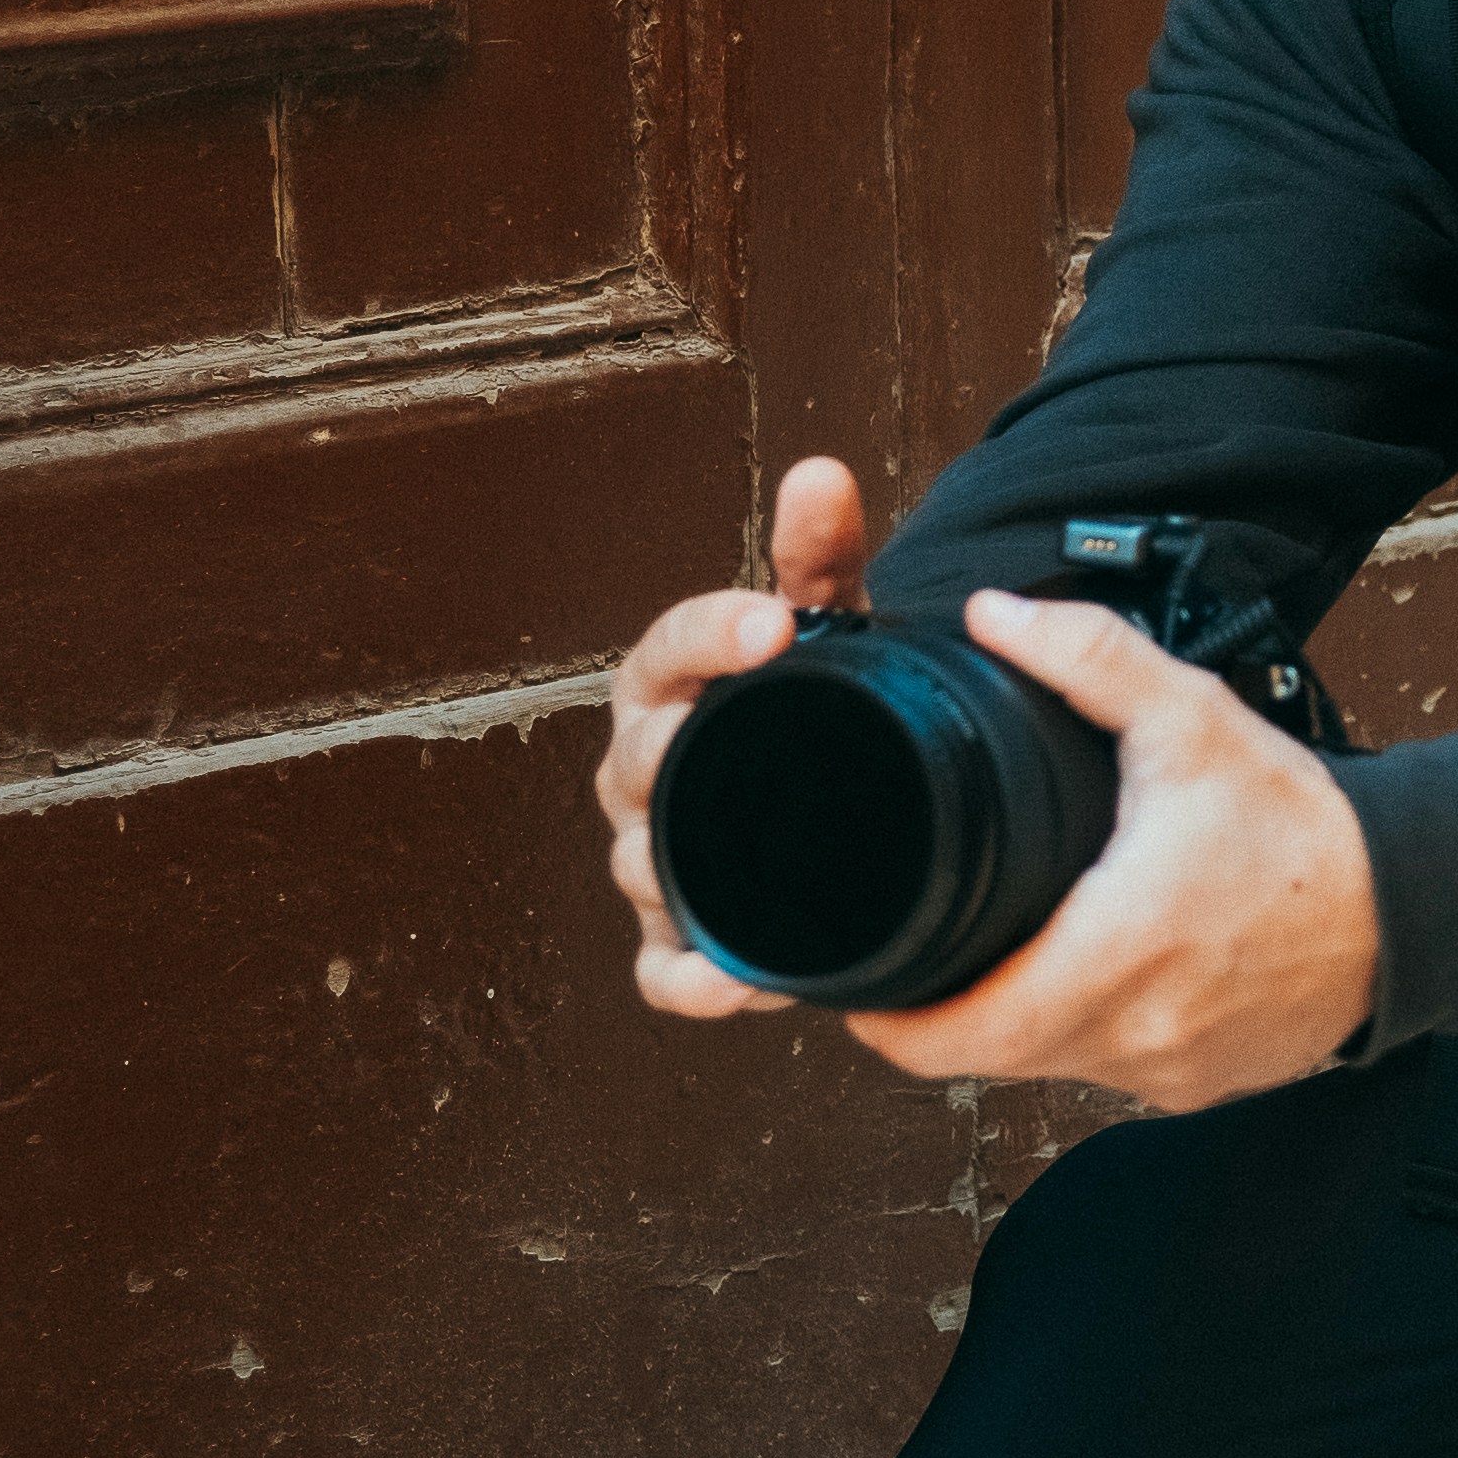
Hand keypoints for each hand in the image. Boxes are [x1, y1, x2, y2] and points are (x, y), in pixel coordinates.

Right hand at [603, 456, 874, 1019]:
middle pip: (638, 764)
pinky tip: (731, 984)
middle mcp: (644, 772)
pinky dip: (686, 981)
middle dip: (669, 755)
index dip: (709, 632)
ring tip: (745, 867)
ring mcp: (654, 860)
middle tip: (721, 740)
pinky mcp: (679, 940)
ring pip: (644, 866)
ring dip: (679, 869)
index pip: (666, 648)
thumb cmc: (800, 707)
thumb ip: (818, 558)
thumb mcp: (820, 630)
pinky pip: (662, 971)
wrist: (819, 803)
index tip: (770, 622)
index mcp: (670, 686)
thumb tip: (819, 473)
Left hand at [838, 588, 1377, 1112]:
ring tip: (1010, 947)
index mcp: (1116, 952)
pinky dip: (1084, 1030)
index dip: (892, 1023)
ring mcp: (1163, 1072)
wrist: (1410, 907)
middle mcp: (1134, 1032)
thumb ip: (1087, 658)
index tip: (859, 988)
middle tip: (919, 948)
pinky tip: (1094, 974)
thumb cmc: (1303, 825)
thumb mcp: (1192, 721)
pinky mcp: (1192, 1089)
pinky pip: (1105, 1070)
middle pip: (988, 1053)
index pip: (961, 1036)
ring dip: (1016, 1017)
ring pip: (1045, 1064)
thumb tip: (992, 614)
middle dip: (944, 1009)